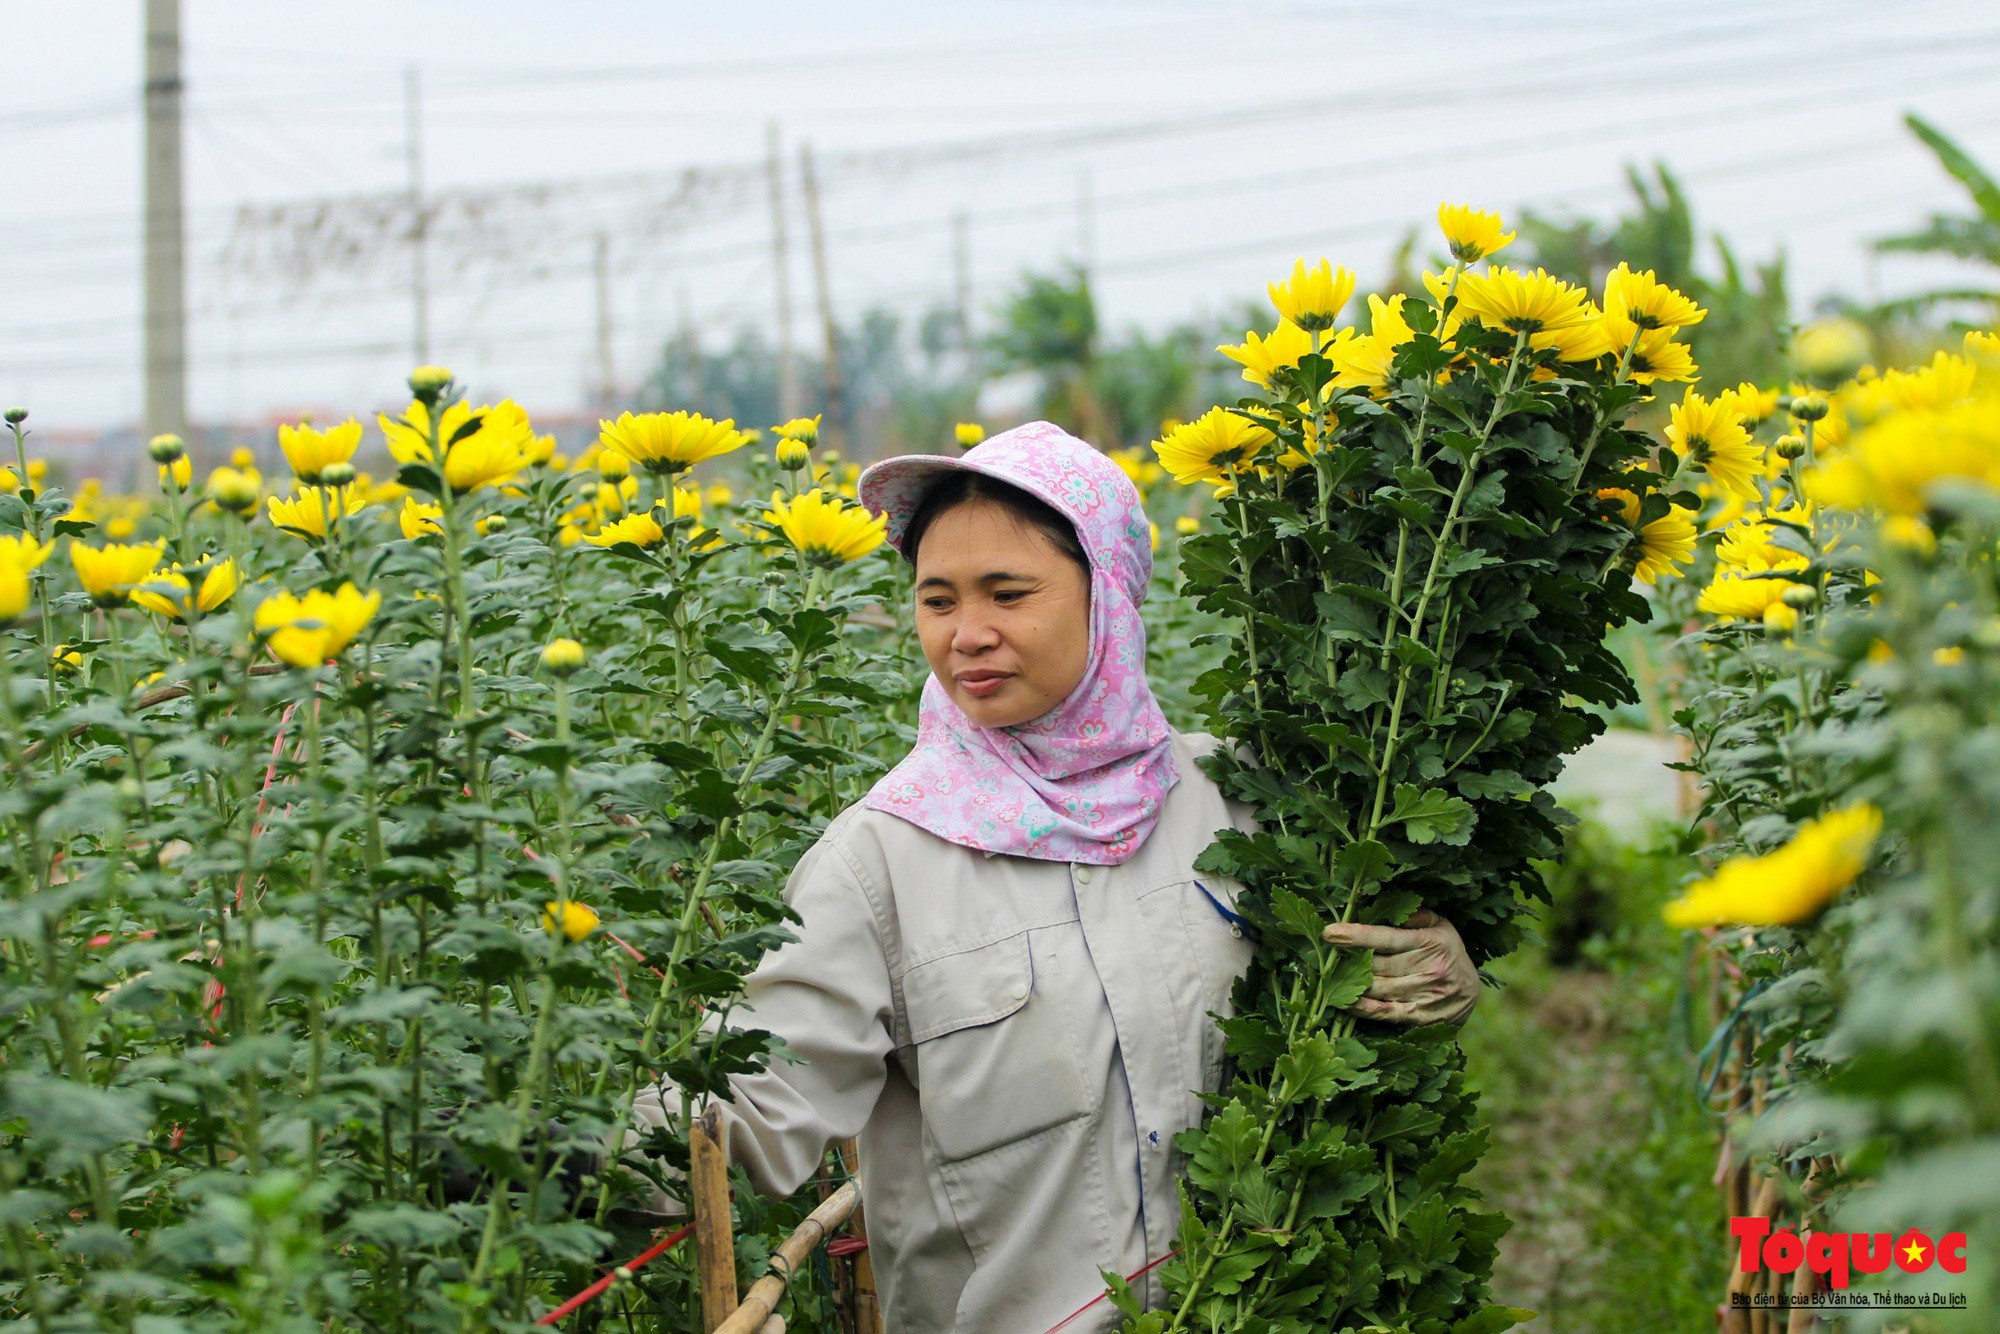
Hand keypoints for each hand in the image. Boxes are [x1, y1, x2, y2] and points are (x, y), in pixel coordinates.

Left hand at [1320, 908, 1479, 1026]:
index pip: (1387, 938)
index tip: (1330, 932)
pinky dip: (1361, 1007)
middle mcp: (1426, 970)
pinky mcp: (1417, 1016)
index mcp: (1429, 943)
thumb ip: (1416, 916)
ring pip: (1376, 988)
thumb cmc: (1448, 952)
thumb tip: (1386, 908)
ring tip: (1329, 974)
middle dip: (1347, 959)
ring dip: (1350, 981)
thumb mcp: (1441, 926)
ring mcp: (1421, 995)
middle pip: (1376, 965)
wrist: (1472, 994)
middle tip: (1325, 954)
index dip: (1357, 936)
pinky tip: (1343, 1000)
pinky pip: (1383, 1012)